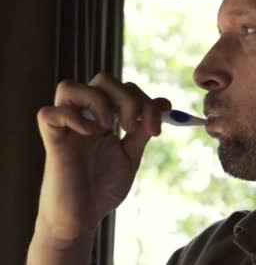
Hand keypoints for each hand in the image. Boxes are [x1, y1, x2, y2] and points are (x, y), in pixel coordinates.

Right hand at [34, 72, 170, 244]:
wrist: (83, 218)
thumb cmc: (103, 188)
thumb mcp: (131, 155)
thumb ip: (143, 129)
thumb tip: (164, 103)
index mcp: (104, 117)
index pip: (124, 88)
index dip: (146, 101)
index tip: (157, 128)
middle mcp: (85, 116)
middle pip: (102, 79)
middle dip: (127, 98)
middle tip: (133, 128)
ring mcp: (67, 127)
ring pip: (69, 86)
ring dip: (98, 100)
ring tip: (109, 128)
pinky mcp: (52, 141)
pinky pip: (49, 113)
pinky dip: (71, 116)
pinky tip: (89, 134)